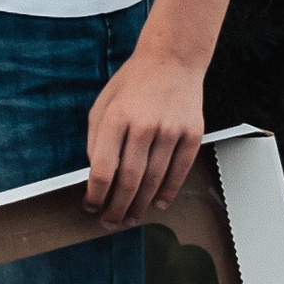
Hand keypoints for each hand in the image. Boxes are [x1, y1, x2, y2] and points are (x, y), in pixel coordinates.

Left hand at [83, 41, 206, 224]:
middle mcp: (144, 125)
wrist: (172, 61)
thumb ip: (96, 140)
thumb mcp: (102, 105)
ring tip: (130, 218)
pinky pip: (180, 171)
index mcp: (116, 118)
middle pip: (129, 180)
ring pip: (154, 180)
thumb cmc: (132, 84)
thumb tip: (96, 176)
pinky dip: (168, 191)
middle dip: (117, 207)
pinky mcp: (193, 134)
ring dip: (141, 205)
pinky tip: (158, 204)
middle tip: (110, 222)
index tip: (90, 207)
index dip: (95, 194)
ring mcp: (171, 130)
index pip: (102, 168)